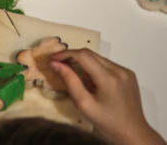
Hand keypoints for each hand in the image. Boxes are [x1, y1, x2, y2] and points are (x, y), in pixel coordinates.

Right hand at [48, 49, 165, 144]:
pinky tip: (94, 84)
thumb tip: (56, 64)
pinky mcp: (129, 75)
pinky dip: (95, 69)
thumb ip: (70, 81)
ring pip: (98, 59)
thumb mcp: (84, 105)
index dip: (65, 54)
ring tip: (80, 81)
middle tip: (60, 66)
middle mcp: (119, 71)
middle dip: (73, 58)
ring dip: (84, 64)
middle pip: (90, 54)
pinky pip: (107, 65)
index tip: (52, 59)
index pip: (83, 55)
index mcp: (109, 79)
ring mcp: (126, 72)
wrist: (133, 133)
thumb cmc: (108, 122)